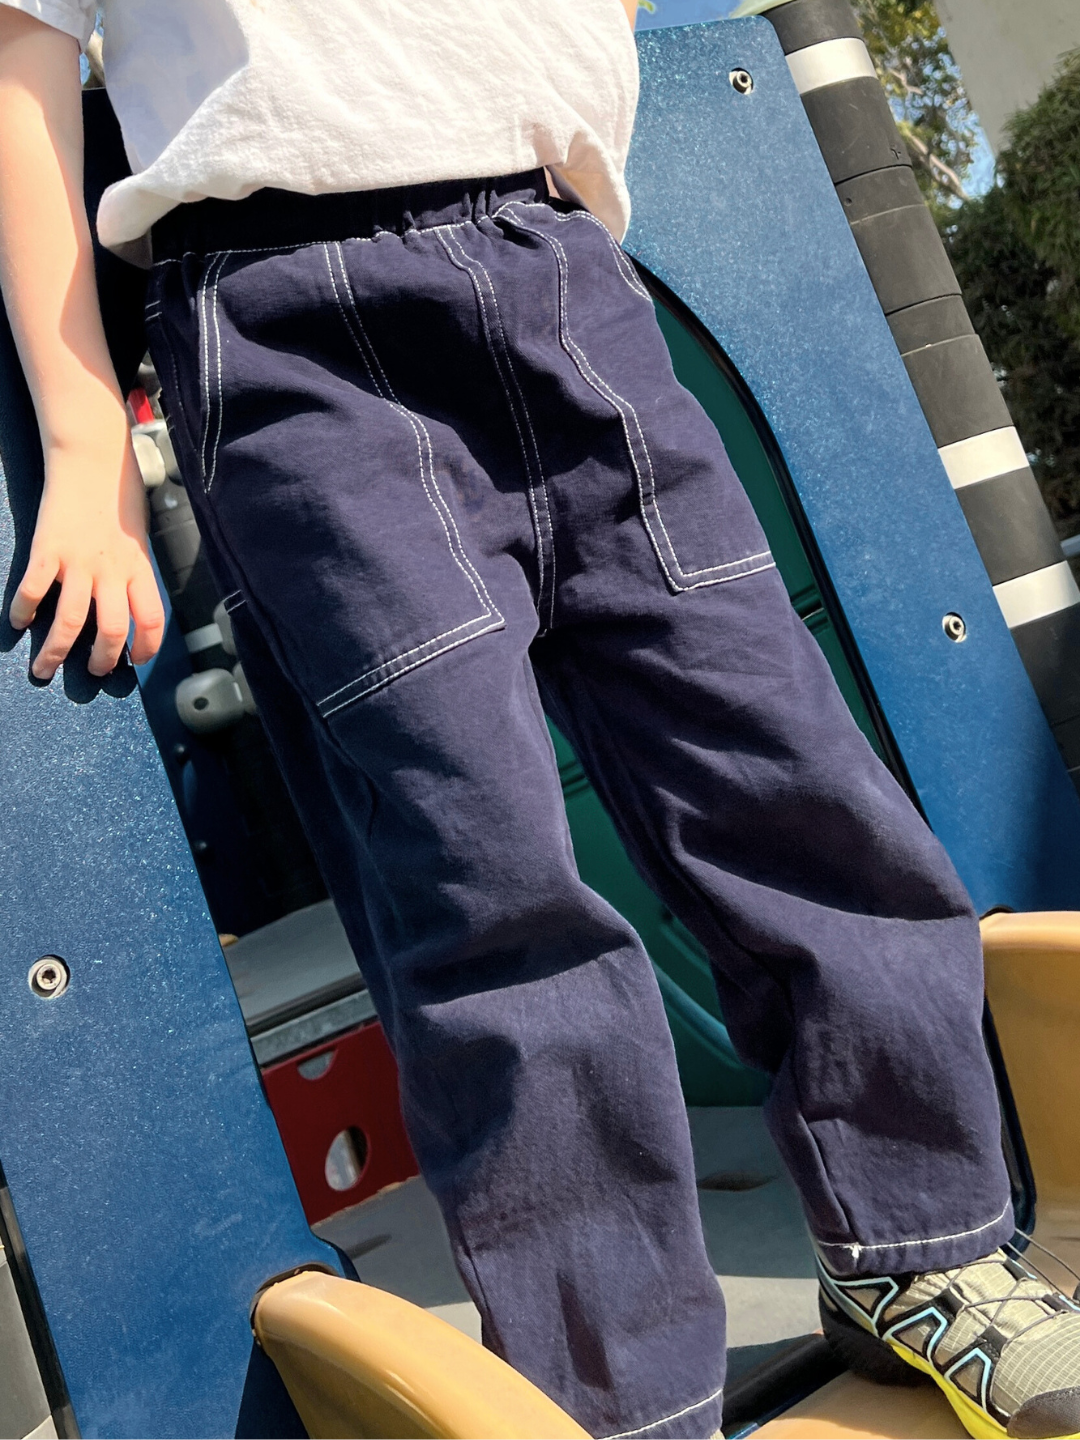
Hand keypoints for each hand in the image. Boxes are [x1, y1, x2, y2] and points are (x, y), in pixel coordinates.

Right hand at [10, 427, 165, 678]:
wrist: (91, 457)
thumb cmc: (118, 493)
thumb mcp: (139, 535)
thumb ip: (134, 568)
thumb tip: (131, 600)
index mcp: (140, 568)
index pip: (152, 620)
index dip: (146, 648)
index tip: (135, 662)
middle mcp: (112, 571)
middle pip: (111, 630)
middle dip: (101, 660)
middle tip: (92, 672)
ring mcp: (78, 562)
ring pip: (71, 622)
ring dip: (56, 651)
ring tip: (44, 669)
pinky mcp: (47, 550)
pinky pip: (34, 590)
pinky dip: (24, 611)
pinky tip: (19, 623)